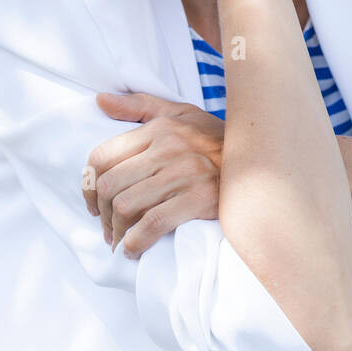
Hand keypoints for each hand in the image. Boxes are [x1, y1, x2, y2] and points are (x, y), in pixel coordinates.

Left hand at [83, 91, 224, 257]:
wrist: (262, 161)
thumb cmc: (217, 140)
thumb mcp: (181, 114)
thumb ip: (139, 106)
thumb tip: (99, 100)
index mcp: (159, 128)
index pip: (102, 156)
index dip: (88, 186)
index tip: (95, 204)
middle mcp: (168, 148)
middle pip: (109, 186)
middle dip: (102, 215)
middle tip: (109, 229)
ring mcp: (183, 174)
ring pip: (125, 207)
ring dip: (117, 231)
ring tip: (122, 241)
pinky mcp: (198, 200)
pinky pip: (151, 225)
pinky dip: (136, 243)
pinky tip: (136, 250)